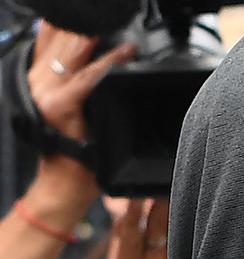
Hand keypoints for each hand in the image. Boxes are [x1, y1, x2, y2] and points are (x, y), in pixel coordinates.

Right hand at [27, 23, 135, 142]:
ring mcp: (45, 92)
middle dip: (86, 27)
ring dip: (99, 37)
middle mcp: (36, 80)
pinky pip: (90, 76)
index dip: (66, 21)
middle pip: (62, 40)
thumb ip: (70, 75)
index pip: (49, 37)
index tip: (85, 12)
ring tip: (120, 28)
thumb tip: (88, 48)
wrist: (65, 176)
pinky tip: (127, 52)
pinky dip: (111, 61)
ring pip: (74, 53)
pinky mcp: (60, 104)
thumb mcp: (65, 101)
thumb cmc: (72, 143)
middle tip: (109, 16)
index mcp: (35, 76)